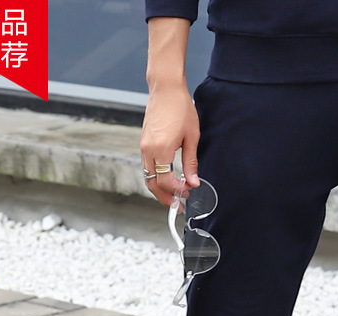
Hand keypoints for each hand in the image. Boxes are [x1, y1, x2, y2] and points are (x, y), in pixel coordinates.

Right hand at [140, 84, 199, 206]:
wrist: (166, 88)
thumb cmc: (180, 108)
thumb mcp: (192, 138)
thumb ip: (191, 163)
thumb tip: (194, 182)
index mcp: (160, 149)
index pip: (165, 181)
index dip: (177, 190)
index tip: (188, 192)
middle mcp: (148, 149)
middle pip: (152, 183)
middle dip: (165, 197)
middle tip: (178, 205)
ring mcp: (143, 146)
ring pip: (147, 176)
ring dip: (159, 189)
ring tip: (173, 195)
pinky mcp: (144, 143)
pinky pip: (147, 167)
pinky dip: (156, 177)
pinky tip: (167, 180)